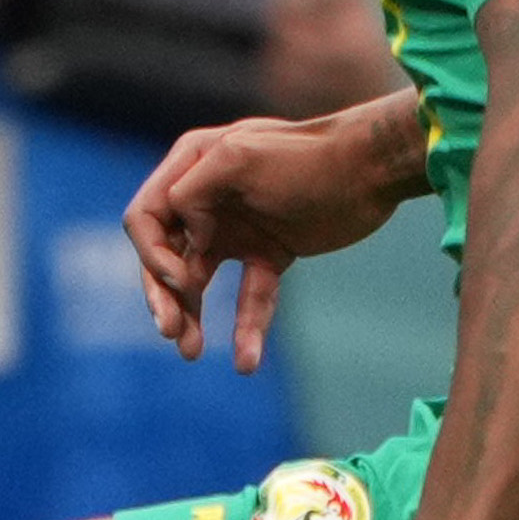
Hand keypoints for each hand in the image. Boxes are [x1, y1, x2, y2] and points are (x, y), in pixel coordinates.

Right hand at [126, 98, 416, 369]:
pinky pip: (249, 297)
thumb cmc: (308, 158)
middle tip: (171, 332)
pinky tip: (246, 361)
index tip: (184, 280)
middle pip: (165, 256)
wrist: (372, 170)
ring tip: (190, 353)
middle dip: (162, 295)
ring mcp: (237, 229)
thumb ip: (193, 190)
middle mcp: (207, 199)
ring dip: (191, 317)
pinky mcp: (269, 254)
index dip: (153, 254)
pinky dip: (246, 328)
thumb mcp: (240, 158)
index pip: (146, 217)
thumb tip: (187, 237)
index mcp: (192, 167)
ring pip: (199, 282)